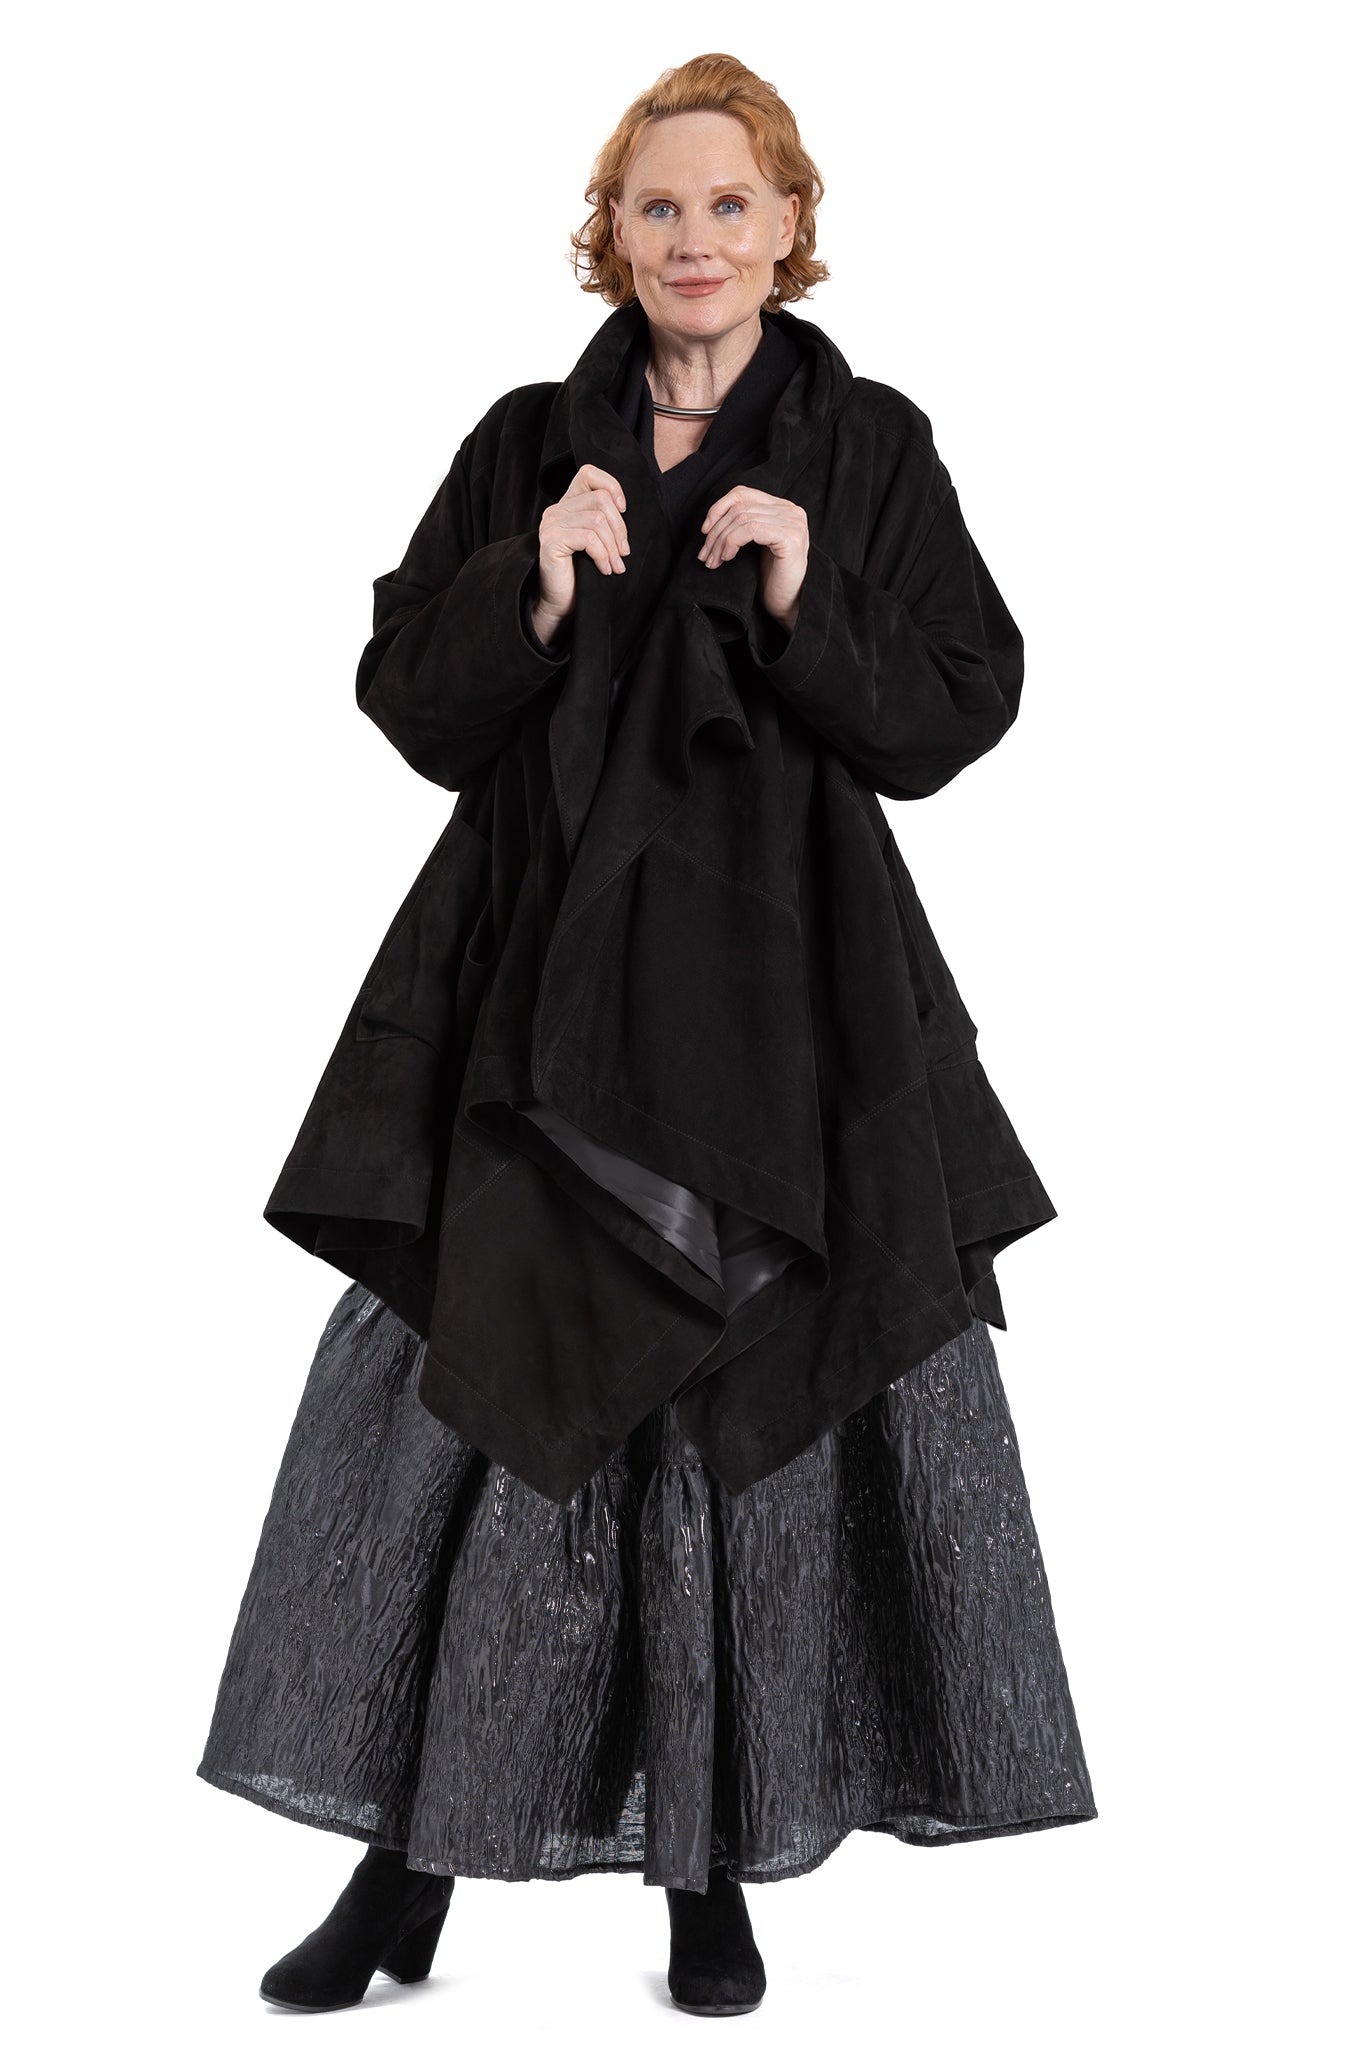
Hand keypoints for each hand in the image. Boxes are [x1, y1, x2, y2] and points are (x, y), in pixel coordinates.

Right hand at [533, 464, 629, 640]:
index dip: (611, 486)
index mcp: (567, 504)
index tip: (623, 511)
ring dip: (613, 546)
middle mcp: (556, 510)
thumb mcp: (598, 541)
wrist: (561, 603)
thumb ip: (604, 520)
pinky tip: (605, 569)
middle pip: (600, 499)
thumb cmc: (582, 574)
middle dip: (619, 528)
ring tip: (616, 565)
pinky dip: (602, 555)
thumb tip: (624, 510)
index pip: (588, 473)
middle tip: (624, 553)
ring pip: (597, 520)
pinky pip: (588, 539)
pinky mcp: (550, 542)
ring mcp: (550, 525)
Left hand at [697, 486, 808, 632]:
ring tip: (713, 561)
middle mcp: (791, 511)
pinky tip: (727, 558)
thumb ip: (743, 524)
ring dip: (720, 541)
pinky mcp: (790, 538)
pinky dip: (732, 542)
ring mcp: (793, 523)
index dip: (718, 508)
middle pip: (740, 508)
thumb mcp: (755, 545)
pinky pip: (751, 529)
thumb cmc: (771, 578)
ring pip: (742, 519)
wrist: (788, 604)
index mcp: (783, 508)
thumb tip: (711, 520)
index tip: (704, 531)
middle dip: (716, 531)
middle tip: (705, 555)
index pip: (743, 493)